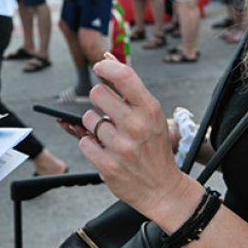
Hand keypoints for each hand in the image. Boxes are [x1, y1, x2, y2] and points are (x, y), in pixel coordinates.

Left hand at [78, 57, 195, 219]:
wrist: (164, 190)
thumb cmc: (156, 149)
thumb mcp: (152, 116)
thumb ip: (130, 90)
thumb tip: (107, 58)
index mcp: (150, 110)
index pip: (124, 76)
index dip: (106, 66)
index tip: (99, 67)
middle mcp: (136, 125)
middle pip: (98, 94)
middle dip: (99, 101)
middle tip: (109, 113)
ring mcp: (121, 146)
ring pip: (88, 119)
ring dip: (94, 126)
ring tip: (111, 137)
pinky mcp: (107, 164)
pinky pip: (84, 142)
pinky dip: (90, 145)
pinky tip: (105, 150)